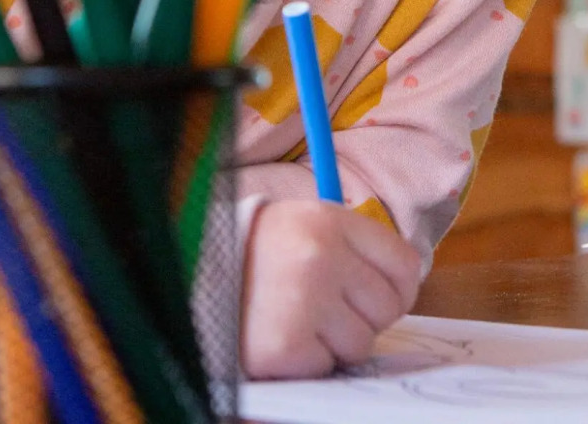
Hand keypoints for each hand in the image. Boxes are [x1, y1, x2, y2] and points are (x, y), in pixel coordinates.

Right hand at [240, 199, 419, 378]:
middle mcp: (320, 256)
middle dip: (362, 316)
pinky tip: (278, 335)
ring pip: (361, 343)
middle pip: (388, 308)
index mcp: (328, 221)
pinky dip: (305, 360)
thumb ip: (350, 248)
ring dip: (333, 341)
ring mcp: (303, 301)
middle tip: (323, 308)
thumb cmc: (254, 253)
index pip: (404, 264)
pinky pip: (325, 366)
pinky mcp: (285, 345)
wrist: (183, 270)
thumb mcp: (301, 226)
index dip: (397, 287)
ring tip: (294, 318)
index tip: (375, 296)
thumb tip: (404, 287)